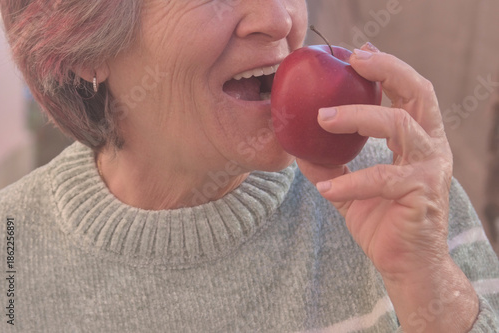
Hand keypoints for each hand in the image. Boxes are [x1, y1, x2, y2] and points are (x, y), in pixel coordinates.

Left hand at [297, 44, 477, 331]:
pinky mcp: (421, 193)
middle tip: (353, 60)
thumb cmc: (384, 222)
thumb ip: (330, 165)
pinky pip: (381, 178)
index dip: (387, 69)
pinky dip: (349, 181)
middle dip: (387, 70)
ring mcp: (429, 169)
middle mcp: (430, 147)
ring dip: (357, 116)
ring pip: (399, 125)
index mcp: (417, 141)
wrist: (406, 265)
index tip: (357, 54)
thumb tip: (297, 148)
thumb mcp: (351, 188)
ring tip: (322, 118)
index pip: (409, 93)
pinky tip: (325, 188)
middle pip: (419, 93)